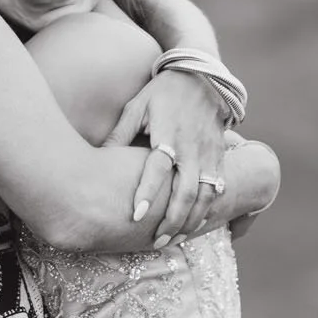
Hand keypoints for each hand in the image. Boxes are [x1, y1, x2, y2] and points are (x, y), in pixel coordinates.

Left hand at [109, 67, 230, 243]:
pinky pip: (217, 189)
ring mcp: (210, 154)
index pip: (158, 168)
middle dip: (172, 220)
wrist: (203, 76)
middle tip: (156, 241)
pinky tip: (194, 226)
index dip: (148, 192)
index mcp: (169, 134)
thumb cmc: (162, 92)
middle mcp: (192, 147)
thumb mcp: (137, 107)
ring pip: (206, 196)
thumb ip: (120, 133)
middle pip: (186, 191)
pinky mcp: (220, 156)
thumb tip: (97, 158)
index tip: (135, 216)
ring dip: (191, 221)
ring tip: (173, 240)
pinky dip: (208, 210)